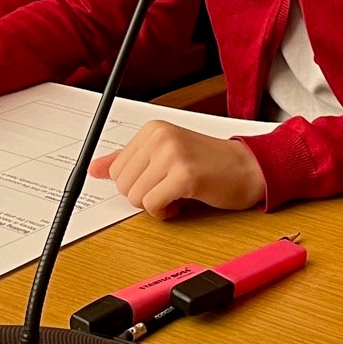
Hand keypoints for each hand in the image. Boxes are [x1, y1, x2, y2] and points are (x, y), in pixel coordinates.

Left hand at [89, 121, 264, 219]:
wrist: (247, 168)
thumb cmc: (208, 164)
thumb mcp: (164, 156)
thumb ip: (128, 161)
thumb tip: (95, 169)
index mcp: (152, 130)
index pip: (116, 170)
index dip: (137, 184)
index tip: (158, 179)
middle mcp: (160, 137)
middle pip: (123, 185)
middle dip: (144, 196)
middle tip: (170, 188)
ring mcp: (172, 154)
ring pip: (136, 197)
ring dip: (156, 205)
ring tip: (177, 193)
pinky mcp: (184, 175)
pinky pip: (153, 206)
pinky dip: (165, 213)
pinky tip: (182, 202)